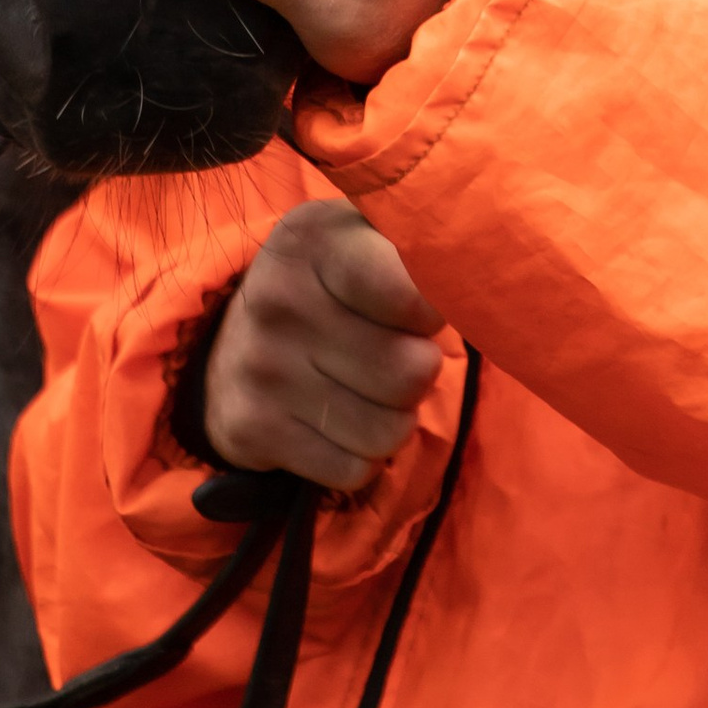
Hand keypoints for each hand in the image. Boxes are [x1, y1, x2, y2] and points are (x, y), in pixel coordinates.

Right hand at [199, 199, 444, 493]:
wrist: (231, 345)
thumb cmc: (332, 283)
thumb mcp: (365, 236)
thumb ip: (421, 239)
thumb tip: (477, 268)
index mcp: (314, 238)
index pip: (413, 295)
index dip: (434, 315)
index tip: (422, 311)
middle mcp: (278, 298)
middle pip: (413, 372)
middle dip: (419, 371)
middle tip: (395, 354)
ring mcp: (260, 368)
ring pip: (389, 431)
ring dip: (394, 419)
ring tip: (368, 389)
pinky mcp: (251, 429)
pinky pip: (354, 471)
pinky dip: (361, 457)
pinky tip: (338, 422)